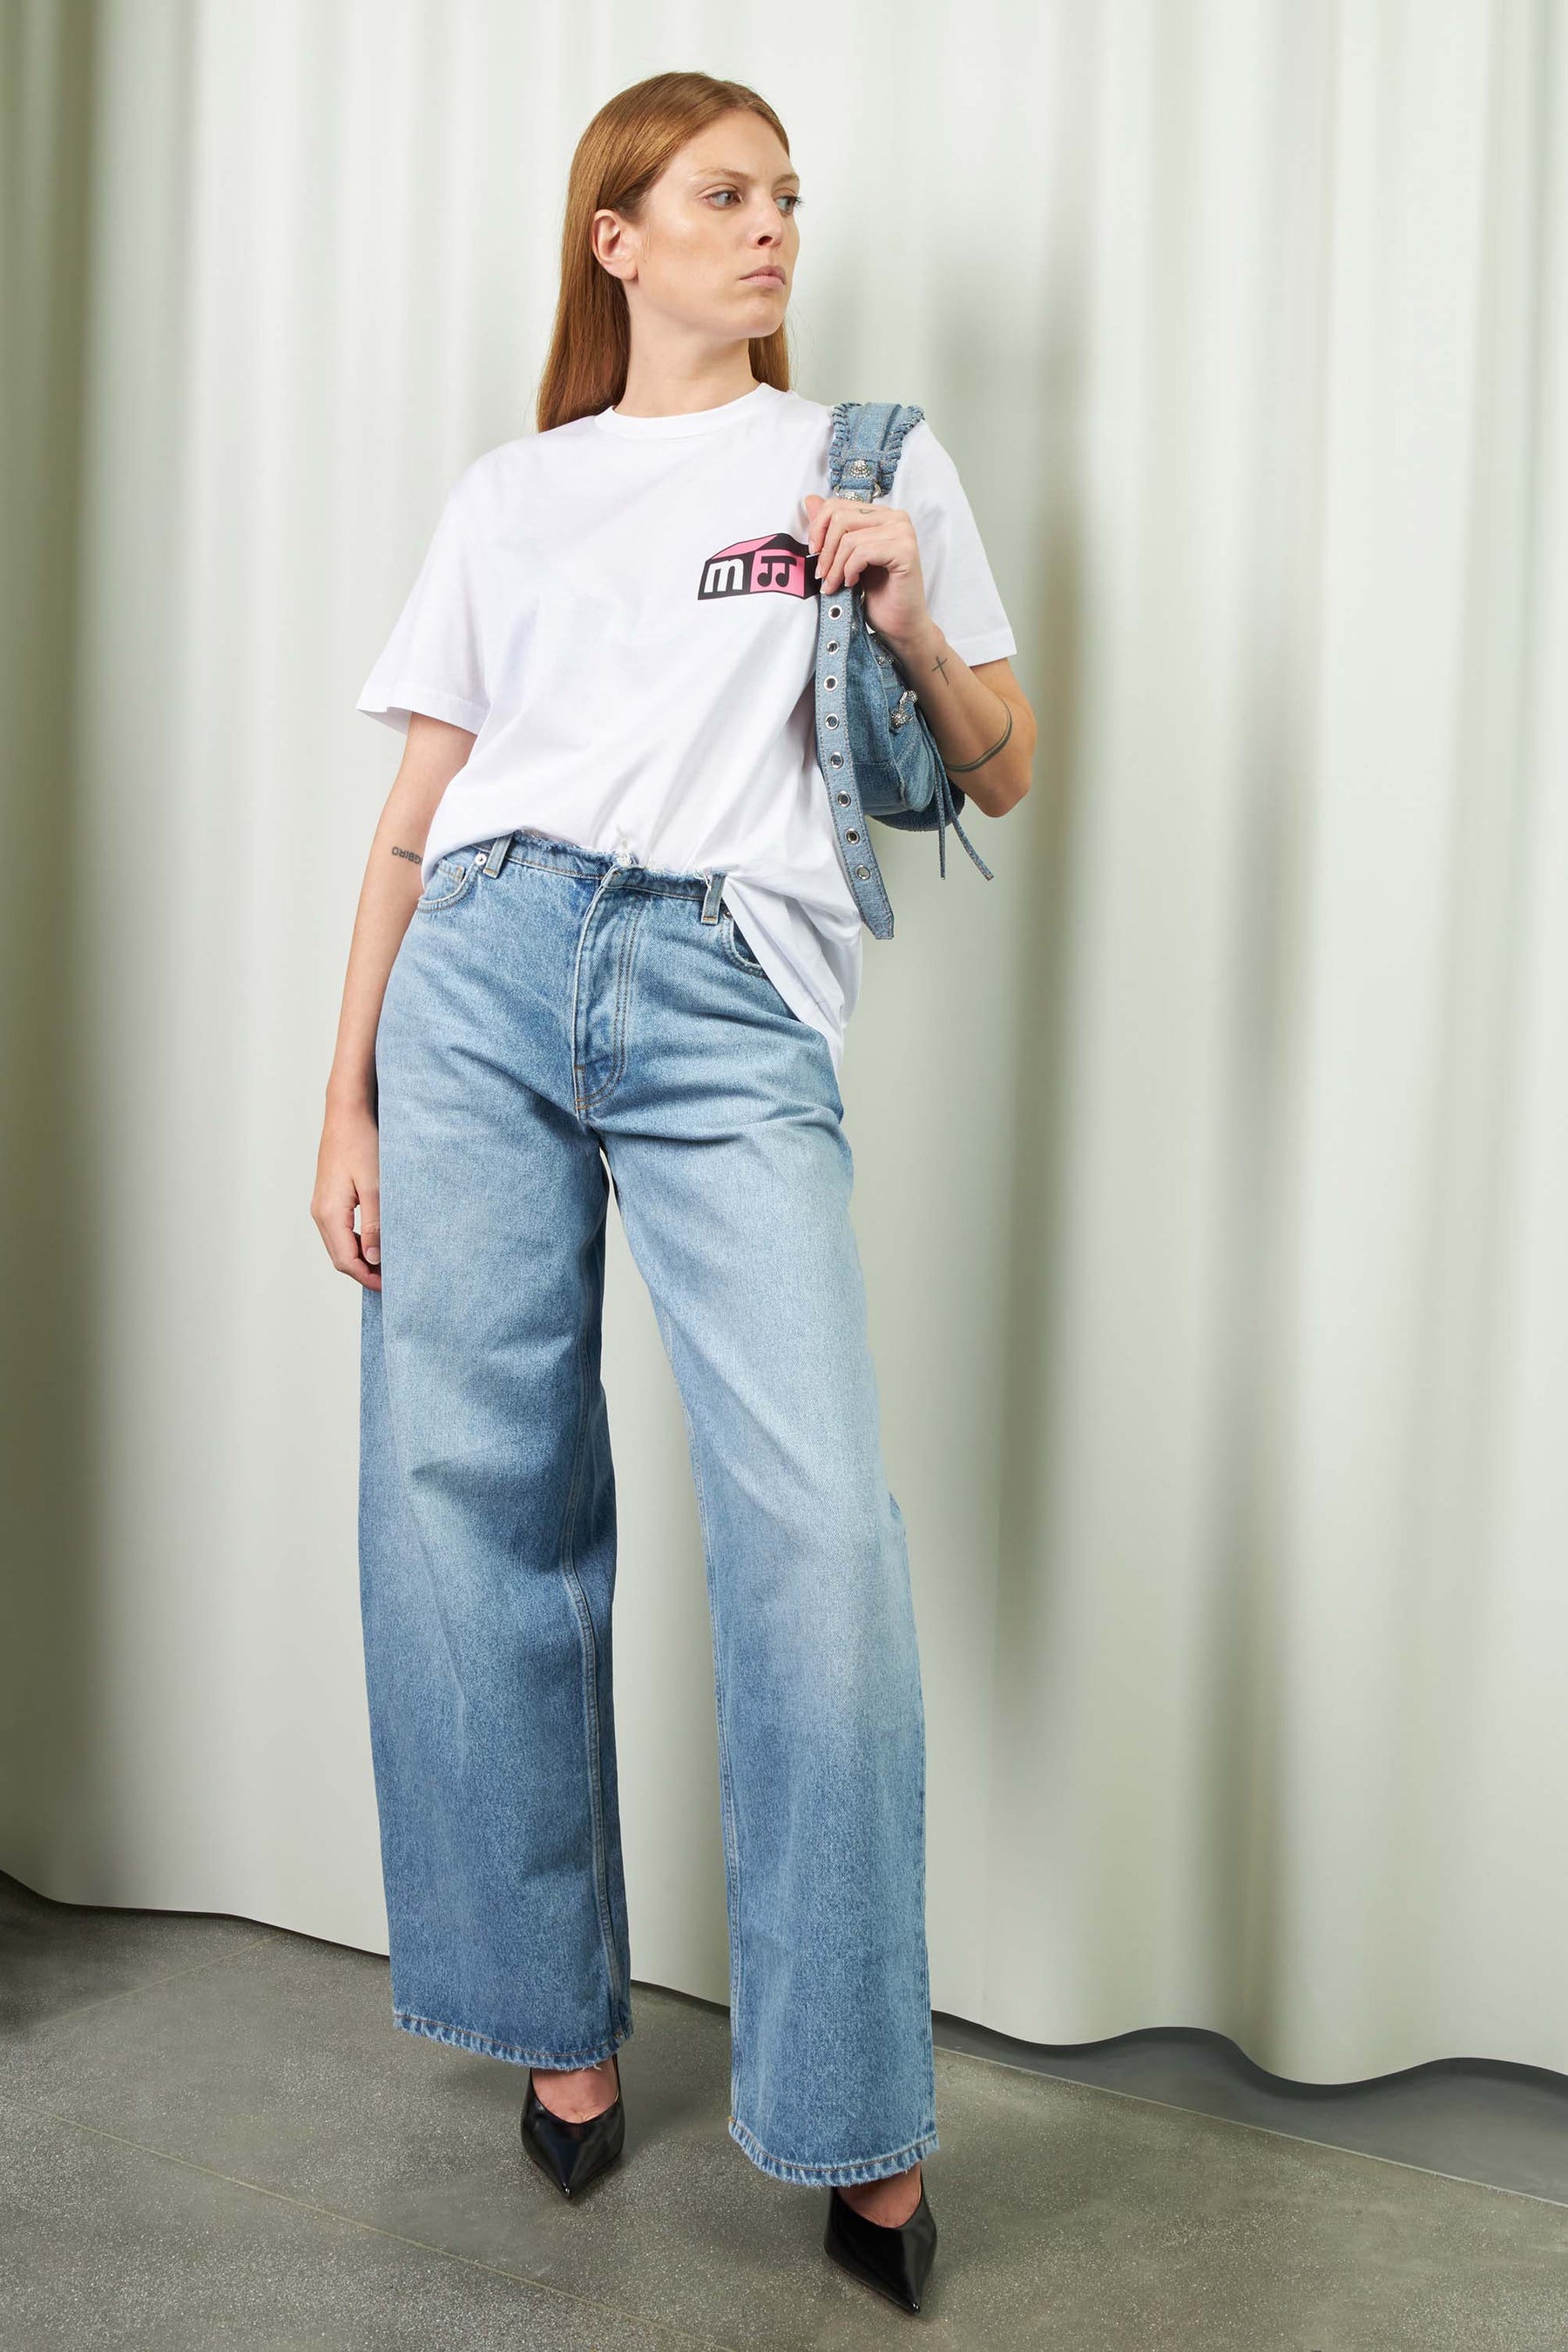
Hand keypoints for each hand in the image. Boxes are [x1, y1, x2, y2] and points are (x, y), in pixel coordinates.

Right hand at [312, 1095, 382, 1289]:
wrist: (346, 1113)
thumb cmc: (361, 1143)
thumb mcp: (374, 1185)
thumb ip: (374, 1224)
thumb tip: (373, 1259)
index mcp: (329, 1213)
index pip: (346, 1261)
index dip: (368, 1277)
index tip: (392, 1286)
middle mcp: (320, 1213)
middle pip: (340, 1257)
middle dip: (364, 1272)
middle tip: (394, 1279)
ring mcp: (322, 1206)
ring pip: (339, 1245)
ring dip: (361, 1258)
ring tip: (389, 1263)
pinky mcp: (329, 1198)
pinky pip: (340, 1231)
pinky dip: (356, 1243)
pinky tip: (376, 1241)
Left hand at [803, 492, 932, 653]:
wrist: (900, 625)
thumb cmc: (876, 595)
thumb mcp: (845, 559)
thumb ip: (831, 529)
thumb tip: (810, 500)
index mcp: (881, 515)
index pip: (837, 505)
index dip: (818, 529)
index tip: (814, 553)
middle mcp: (895, 517)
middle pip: (840, 518)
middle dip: (825, 551)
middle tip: (822, 576)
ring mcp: (903, 532)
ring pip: (849, 538)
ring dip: (835, 566)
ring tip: (835, 585)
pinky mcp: (906, 550)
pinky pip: (862, 552)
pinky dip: (850, 570)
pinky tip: (852, 583)